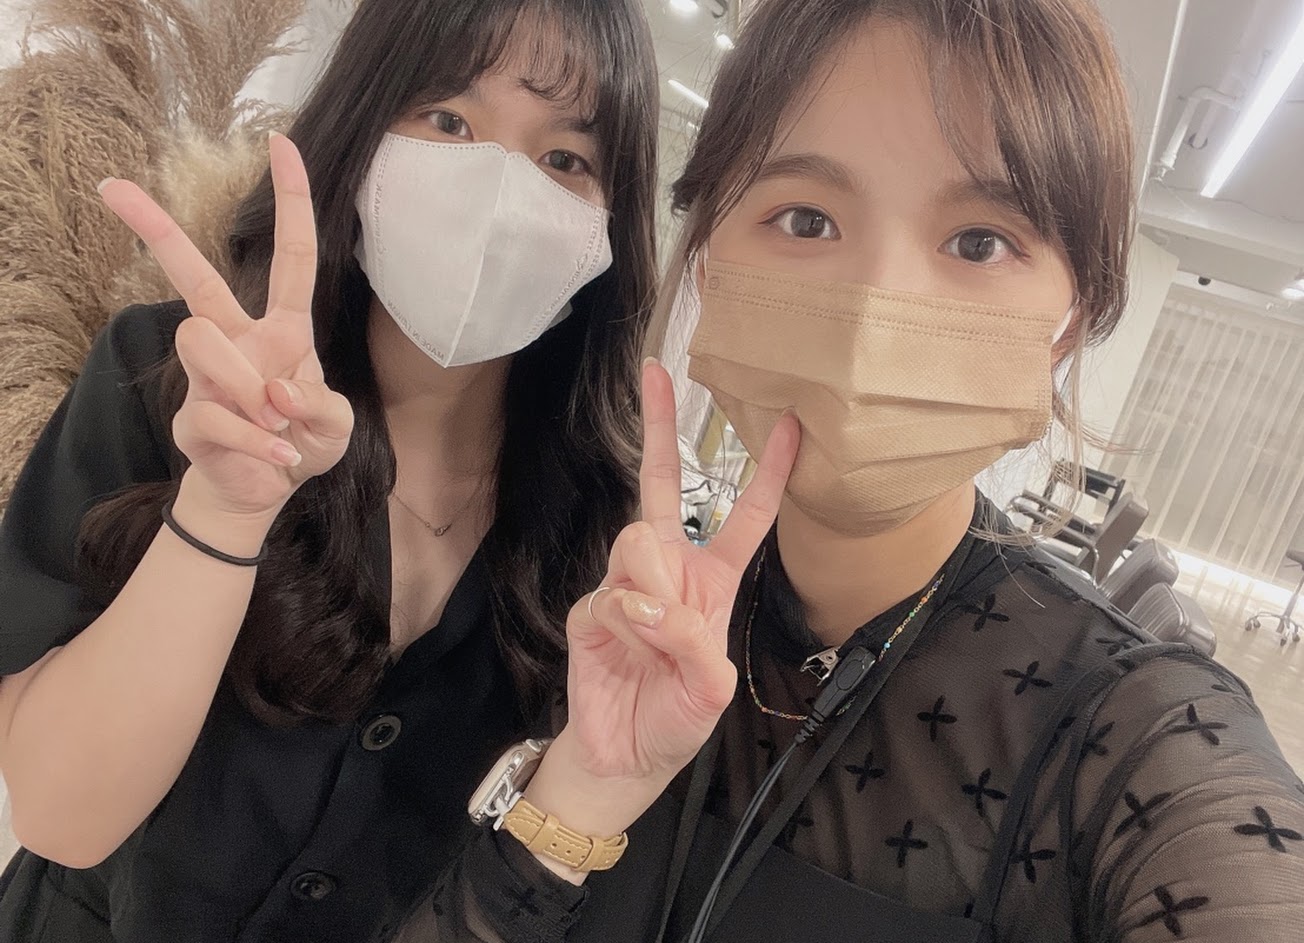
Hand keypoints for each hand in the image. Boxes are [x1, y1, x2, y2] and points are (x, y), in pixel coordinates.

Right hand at [98, 133, 353, 520]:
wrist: (264, 492)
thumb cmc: (301, 443)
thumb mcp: (335, 426)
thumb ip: (320, 405)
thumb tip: (276, 390)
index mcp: (283, 330)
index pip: (291, 258)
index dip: (291, 203)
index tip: (281, 142)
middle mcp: (238, 340)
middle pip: (195, 277)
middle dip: (157, 230)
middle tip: (113, 187)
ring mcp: (208, 375)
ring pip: (200, 338)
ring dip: (247, 388)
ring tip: (275, 424)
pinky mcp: (190, 415)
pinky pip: (214, 413)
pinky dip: (256, 442)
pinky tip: (277, 458)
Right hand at [559, 361, 799, 789]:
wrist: (625, 755)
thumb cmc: (677, 717)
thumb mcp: (711, 688)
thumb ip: (690, 641)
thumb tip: (646, 600)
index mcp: (712, 579)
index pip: (743, 515)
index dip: (769, 472)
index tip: (790, 424)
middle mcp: (668, 569)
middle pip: (665, 484)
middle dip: (659, 425)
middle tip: (655, 371)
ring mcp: (625, 584)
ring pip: (637, 540)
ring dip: (651, 587)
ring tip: (652, 635)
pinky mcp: (590, 608)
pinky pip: (611, 595)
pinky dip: (625, 623)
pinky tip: (626, 649)